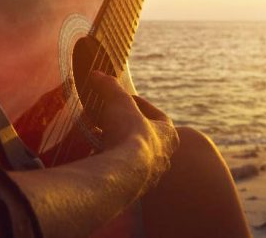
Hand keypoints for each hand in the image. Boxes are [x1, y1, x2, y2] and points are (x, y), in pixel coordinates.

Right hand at [88, 71, 178, 186]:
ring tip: (100, 138)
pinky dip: (112, 164)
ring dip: (120, 148)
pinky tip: (97, 158)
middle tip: (110, 120)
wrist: (124, 174)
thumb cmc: (129, 134)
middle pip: (148, 139)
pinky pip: (123, 174)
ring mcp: (150, 177)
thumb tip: (96, 73)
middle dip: (129, 129)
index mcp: (168, 135)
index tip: (125, 99)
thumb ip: (109, 87)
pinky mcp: (133, 191)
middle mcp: (163, 158)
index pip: (158, 116)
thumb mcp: (119, 102)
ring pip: (136, 158)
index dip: (140, 105)